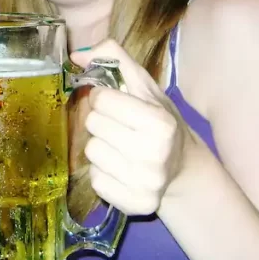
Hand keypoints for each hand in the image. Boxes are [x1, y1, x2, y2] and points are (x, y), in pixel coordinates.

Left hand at [70, 40, 188, 215]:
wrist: (182, 168)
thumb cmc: (159, 121)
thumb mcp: (144, 85)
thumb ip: (113, 58)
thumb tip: (76, 54)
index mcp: (159, 122)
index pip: (101, 100)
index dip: (104, 98)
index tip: (116, 104)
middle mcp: (154, 154)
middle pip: (93, 125)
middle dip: (101, 121)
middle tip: (119, 127)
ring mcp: (145, 183)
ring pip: (91, 152)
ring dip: (100, 145)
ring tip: (120, 147)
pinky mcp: (135, 205)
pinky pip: (95, 179)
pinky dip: (103, 172)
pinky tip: (120, 168)